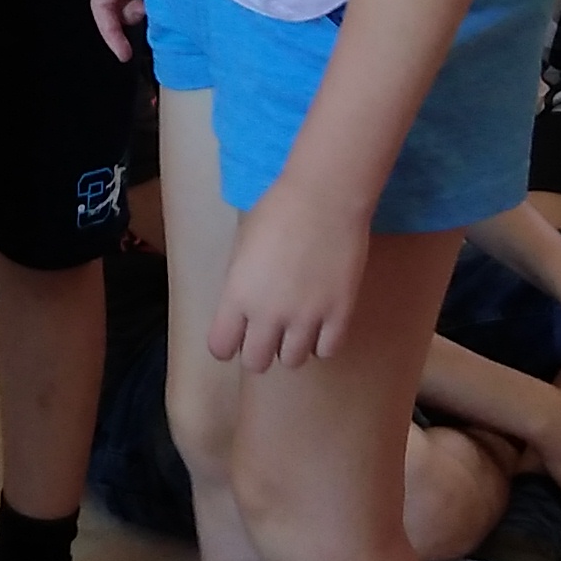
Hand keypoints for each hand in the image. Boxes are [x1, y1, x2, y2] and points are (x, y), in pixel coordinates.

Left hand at [210, 184, 368, 369]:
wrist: (325, 197)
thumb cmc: (277, 211)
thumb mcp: (242, 247)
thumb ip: (241, 284)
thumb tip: (244, 307)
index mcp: (237, 296)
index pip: (221, 347)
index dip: (227, 344)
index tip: (235, 336)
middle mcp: (268, 315)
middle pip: (256, 362)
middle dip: (259, 351)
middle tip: (269, 334)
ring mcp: (306, 318)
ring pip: (293, 361)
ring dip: (292, 347)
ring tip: (298, 326)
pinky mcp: (339, 315)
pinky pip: (327, 351)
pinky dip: (322, 343)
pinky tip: (321, 325)